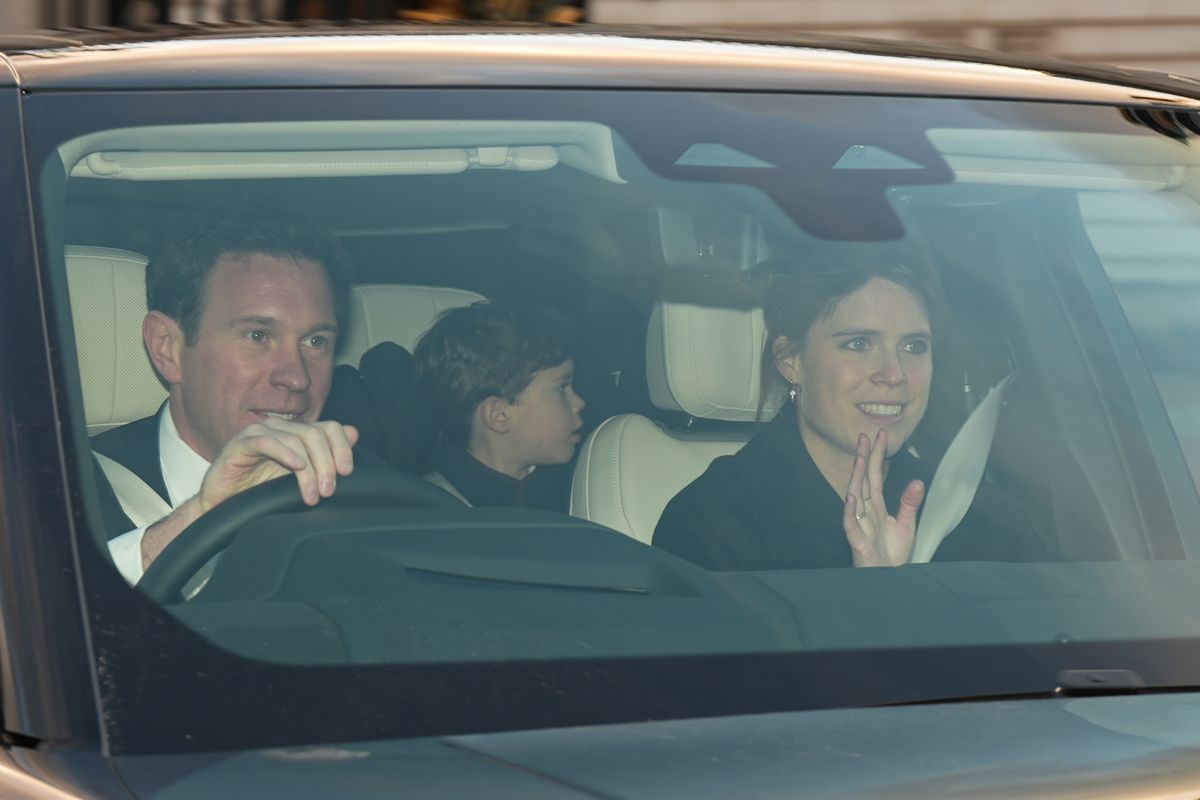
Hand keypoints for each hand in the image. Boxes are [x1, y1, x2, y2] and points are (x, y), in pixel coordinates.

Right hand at [141, 419, 357, 569]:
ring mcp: (259, 433)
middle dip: (327, 463)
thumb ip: (325, 456)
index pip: (329, 428)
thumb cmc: (259, 490)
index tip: (347, 472)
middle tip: (328, 490)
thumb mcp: (299, 476)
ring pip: (295, 440)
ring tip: (312, 494)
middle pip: (315, 435)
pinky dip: (285, 453)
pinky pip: (267, 442)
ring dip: (309, 469)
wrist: (223, 505)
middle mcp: (280, 428)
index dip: (342, 447)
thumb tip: (354, 433)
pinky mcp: (240, 443)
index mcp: (296, 434)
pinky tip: (296, 466)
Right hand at [842, 430, 924, 567]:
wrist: (890, 577)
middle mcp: (866, 511)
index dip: (878, 456)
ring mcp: (860, 524)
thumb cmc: (893, 554)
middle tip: (865, 436)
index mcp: (877, 506)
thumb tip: (918, 482)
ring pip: (855, 496)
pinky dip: (850, 511)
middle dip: (864, 458)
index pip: (876, 476)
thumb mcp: (905, 524)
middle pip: (863, 481)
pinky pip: (851, 524)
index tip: (881, 436)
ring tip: (860, 458)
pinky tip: (851, 497)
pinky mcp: (858, 541)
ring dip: (857, 477)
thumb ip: (909, 503)